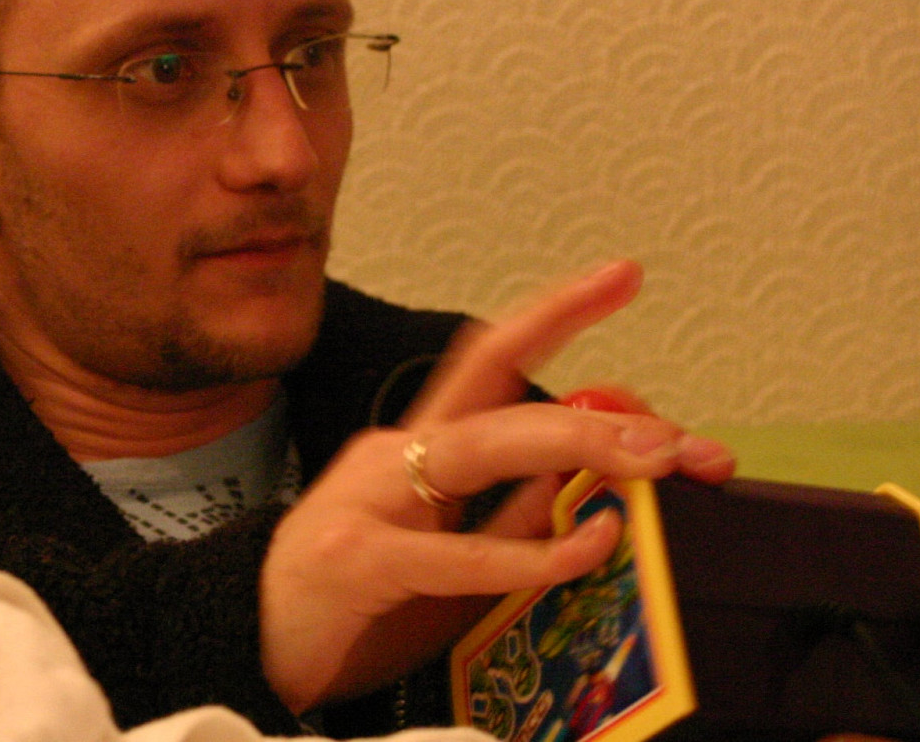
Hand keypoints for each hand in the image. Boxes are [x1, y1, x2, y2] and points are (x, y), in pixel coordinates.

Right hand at [259, 261, 734, 711]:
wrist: (247, 645)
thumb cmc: (353, 600)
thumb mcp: (447, 553)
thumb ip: (509, 512)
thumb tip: (586, 474)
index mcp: (419, 446)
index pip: (491, 357)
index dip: (556, 311)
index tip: (623, 275)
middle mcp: (394, 453)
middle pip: (494, 389)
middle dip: (590, 400)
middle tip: (672, 429)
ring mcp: (370, 498)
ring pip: (480, 447)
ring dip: (573, 443)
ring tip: (649, 460)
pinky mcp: (359, 558)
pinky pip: (459, 551)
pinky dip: (532, 551)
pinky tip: (586, 547)